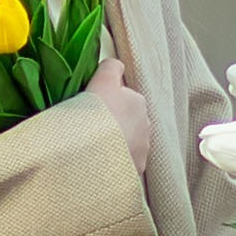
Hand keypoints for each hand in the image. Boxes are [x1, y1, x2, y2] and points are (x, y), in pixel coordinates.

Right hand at [88, 53, 152, 178]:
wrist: (95, 155)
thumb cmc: (98, 115)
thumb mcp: (102, 81)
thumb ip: (111, 68)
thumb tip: (116, 66)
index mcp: (138, 101)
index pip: (123, 96)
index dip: (106, 100)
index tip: (92, 107)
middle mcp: (145, 124)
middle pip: (126, 120)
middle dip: (114, 123)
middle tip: (90, 127)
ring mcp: (141, 149)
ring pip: (127, 142)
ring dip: (115, 143)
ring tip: (94, 147)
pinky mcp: (135, 169)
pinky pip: (123, 162)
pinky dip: (114, 162)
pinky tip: (98, 163)